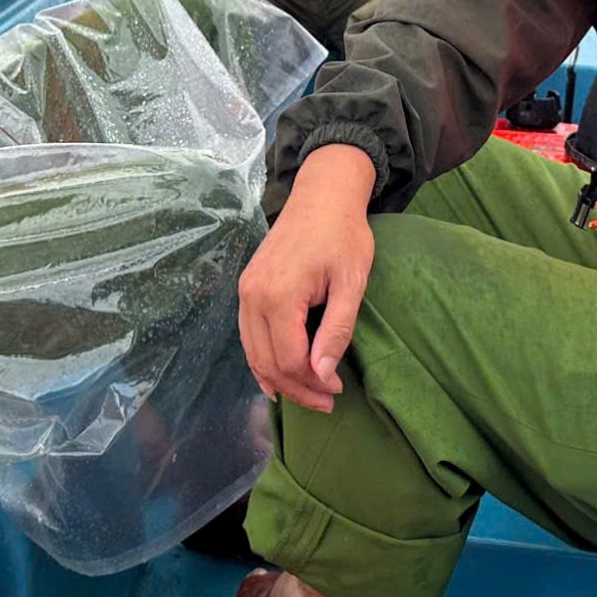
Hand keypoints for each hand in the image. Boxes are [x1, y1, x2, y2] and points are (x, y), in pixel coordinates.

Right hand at [237, 143, 376, 412]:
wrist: (322, 194)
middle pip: (267, 362)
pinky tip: (277, 377)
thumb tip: (323, 374)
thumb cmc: (343, 235)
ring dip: (278, 380)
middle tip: (327, 402)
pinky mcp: (247, 286)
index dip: (313, 384)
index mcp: (279, 295)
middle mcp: (253, 296)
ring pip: (253, 353)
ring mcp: (245, 290)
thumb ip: (337, 330)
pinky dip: (262, 360)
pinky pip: (248, 335)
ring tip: (308, 395)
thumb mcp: (351, 282)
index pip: (289, 360)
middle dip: (296, 389)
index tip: (338, 392)